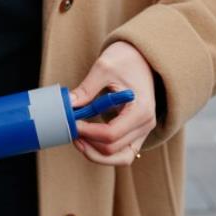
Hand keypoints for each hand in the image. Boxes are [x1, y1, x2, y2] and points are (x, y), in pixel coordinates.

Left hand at [70, 41, 155, 165]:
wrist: (142, 58)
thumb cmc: (126, 59)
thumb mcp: (104, 68)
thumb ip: (87, 88)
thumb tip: (68, 105)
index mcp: (141, 109)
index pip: (112, 134)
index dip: (88, 132)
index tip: (73, 123)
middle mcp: (146, 125)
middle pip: (114, 149)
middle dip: (89, 144)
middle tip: (71, 130)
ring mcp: (143, 131)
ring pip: (119, 158)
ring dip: (96, 154)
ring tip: (78, 140)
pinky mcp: (136, 133)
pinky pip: (121, 152)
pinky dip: (104, 152)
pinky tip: (88, 140)